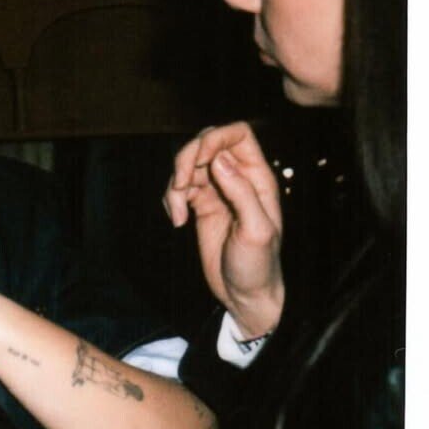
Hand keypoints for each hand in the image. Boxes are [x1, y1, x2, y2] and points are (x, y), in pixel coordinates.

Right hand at [163, 122, 283, 336]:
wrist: (243, 294)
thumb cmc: (259, 265)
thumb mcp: (256, 230)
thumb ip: (240, 192)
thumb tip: (218, 160)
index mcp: (258, 177)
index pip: (237, 134)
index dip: (215, 137)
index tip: (200, 159)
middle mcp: (237, 178)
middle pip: (206, 142)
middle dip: (186, 159)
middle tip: (180, 186)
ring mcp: (217, 190)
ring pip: (187, 165)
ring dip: (174, 184)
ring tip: (178, 213)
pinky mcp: (200, 204)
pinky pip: (178, 187)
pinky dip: (170, 199)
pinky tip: (177, 220)